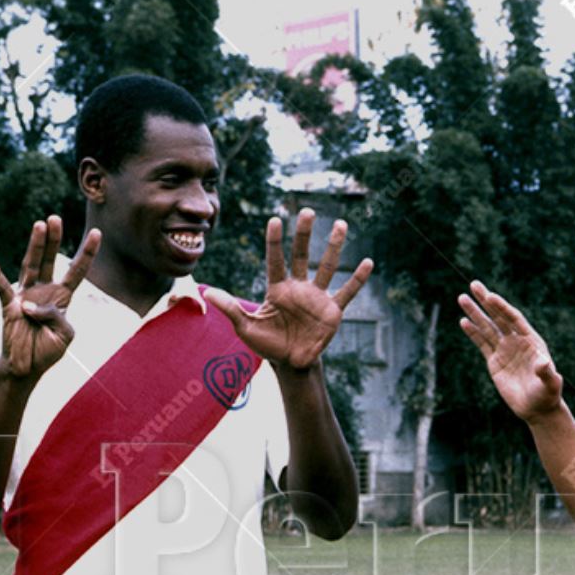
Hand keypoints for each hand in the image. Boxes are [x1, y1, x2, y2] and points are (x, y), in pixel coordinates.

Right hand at [0, 216, 101, 378]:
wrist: (26, 368)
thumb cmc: (46, 352)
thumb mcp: (64, 335)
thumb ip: (56, 317)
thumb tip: (30, 304)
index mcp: (61, 298)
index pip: (77, 271)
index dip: (87, 253)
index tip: (97, 232)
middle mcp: (43, 291)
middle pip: (51, 260)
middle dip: (54, 239)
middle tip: (55, 217)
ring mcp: (25, 296)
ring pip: (31, 265)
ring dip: (35, 246)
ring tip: (39, 225)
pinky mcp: (8, 305)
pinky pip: (1, 286)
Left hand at [203, 208, 373, 371]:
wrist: (290, 363)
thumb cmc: (267, 343)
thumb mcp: (245, 327)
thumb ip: (230, 308)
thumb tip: (207, 291)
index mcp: (277, 289)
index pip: (275, 260)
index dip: (275, 241)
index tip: (275, 220)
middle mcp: (298, 287)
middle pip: (301, 255)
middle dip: (304, 234)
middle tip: (307, 211)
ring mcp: (317, 297)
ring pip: (327, 266)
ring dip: (334, 246)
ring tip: (340, 224)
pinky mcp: (332, 311)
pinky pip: (347, 292)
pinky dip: (357, 279)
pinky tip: (368, 263)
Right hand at [457, 281, 563, 422]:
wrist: (537, 408)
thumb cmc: (547, 395)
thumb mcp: (550, 384)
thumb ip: (547, 373)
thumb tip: (544, 363)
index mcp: (531, 340)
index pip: (514, 319)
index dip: (502, 307)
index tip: (489, 296)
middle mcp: (516, 341)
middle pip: (498, 317)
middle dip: (486, 301)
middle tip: (474, 284)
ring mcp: (505, 350)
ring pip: (487, 327)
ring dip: (475, 313)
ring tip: (462, 298)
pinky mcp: (494, 361)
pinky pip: (482, 343)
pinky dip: (473, 332)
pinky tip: (463, 321)